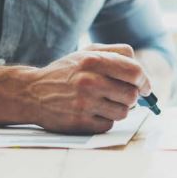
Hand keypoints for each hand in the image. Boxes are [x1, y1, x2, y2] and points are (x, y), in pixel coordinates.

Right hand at [29, 44, 150, 133]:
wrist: (31, 93)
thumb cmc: (66, 72)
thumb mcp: (87, 53)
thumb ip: (116, 53)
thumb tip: (141, 71)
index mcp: (93, 60)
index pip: (134, 72)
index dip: (145, 81)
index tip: (145, 87)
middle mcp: (89, 81)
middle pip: (132, 94)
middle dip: (132, 96)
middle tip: (123, 94)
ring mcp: (85, 104)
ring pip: (124, 112)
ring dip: (119, 108)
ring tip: (105, 102)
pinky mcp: (80, 122)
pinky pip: (109, 124)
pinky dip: (106, 119)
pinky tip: (93, 112)